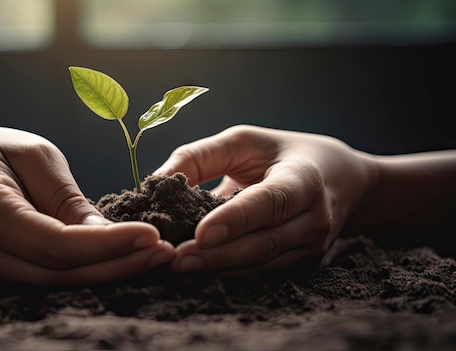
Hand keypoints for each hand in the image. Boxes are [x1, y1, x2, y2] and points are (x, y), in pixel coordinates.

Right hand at [0, 125, 174, 286]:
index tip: (153, 235)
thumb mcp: (35, 155)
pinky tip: (123, 263)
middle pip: (61, 274)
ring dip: (110, 274)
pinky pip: (49, 286)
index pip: (56, 243)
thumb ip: (67, 198)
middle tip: (165, 252)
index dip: (108, 245)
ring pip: (58, 287)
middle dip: (119, 265)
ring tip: (154, 258)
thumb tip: (105, 236)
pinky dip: (89, 276)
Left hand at [154, 125, 376, 276]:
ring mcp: (312, 246)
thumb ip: (200, 156)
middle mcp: (314, 217)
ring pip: (262, 263)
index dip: (237, 218)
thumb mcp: (244, 141)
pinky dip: (229, 273)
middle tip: (175, 260)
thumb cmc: (280, 154)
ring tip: (178, 269)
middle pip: (264, 242)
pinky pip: (262, 272)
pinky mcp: (302, 263)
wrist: (340, 181)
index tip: (201, 234)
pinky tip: (198, 273)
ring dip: (219, 269)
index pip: (272, 201)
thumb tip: (154, 182)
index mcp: (304, 177)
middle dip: (218, 255)